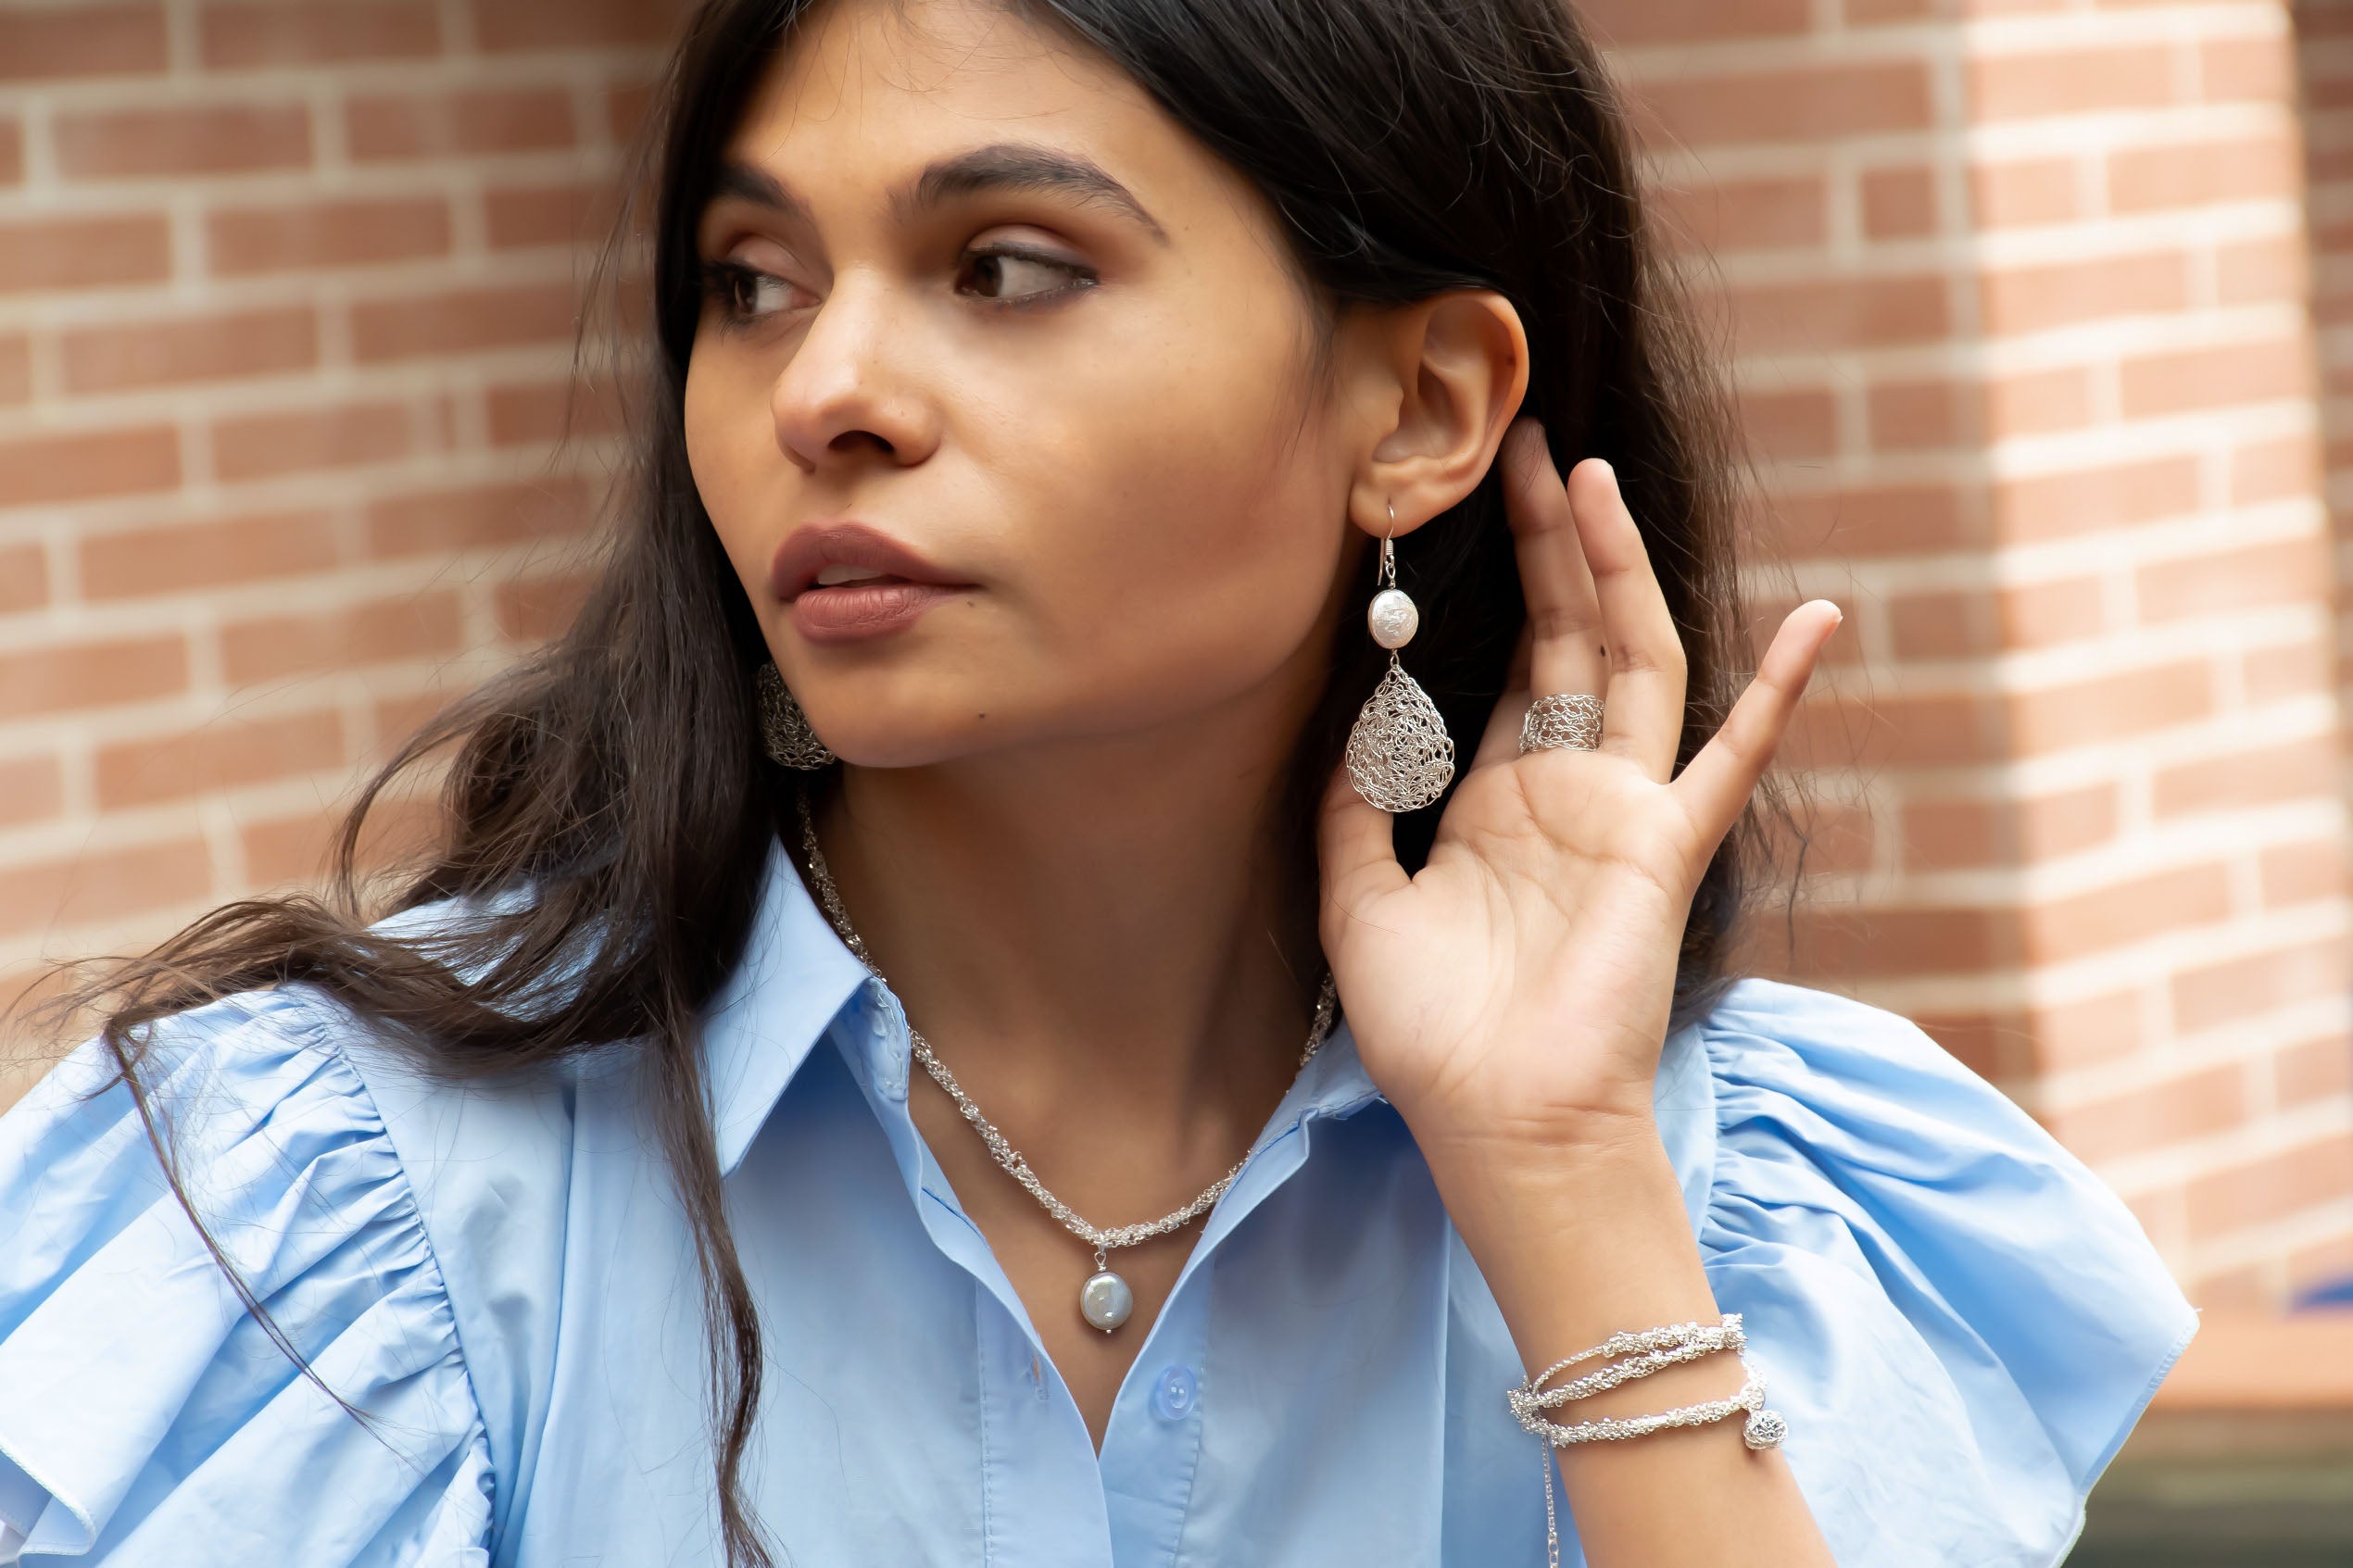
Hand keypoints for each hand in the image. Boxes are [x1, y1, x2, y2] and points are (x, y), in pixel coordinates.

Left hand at [1316, 417, 1841, 1156]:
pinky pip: (1733, 757)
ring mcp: (1624, 813)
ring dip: (1618, 571)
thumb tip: (1358, 724)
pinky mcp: (1667, 845)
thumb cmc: (1432, 1034)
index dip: (1485, 596)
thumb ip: (1357, 811)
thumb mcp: (1361, 905)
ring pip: (1632, 662)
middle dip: (1549, 544)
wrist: (1501, 1124)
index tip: (1458, 509)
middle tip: (1525, 446)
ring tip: (1590, 479)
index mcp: (1496, 805)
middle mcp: (1564, 793)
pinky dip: (1778, 690)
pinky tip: (1819, 618)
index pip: (1499, 672)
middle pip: (1565, 637)